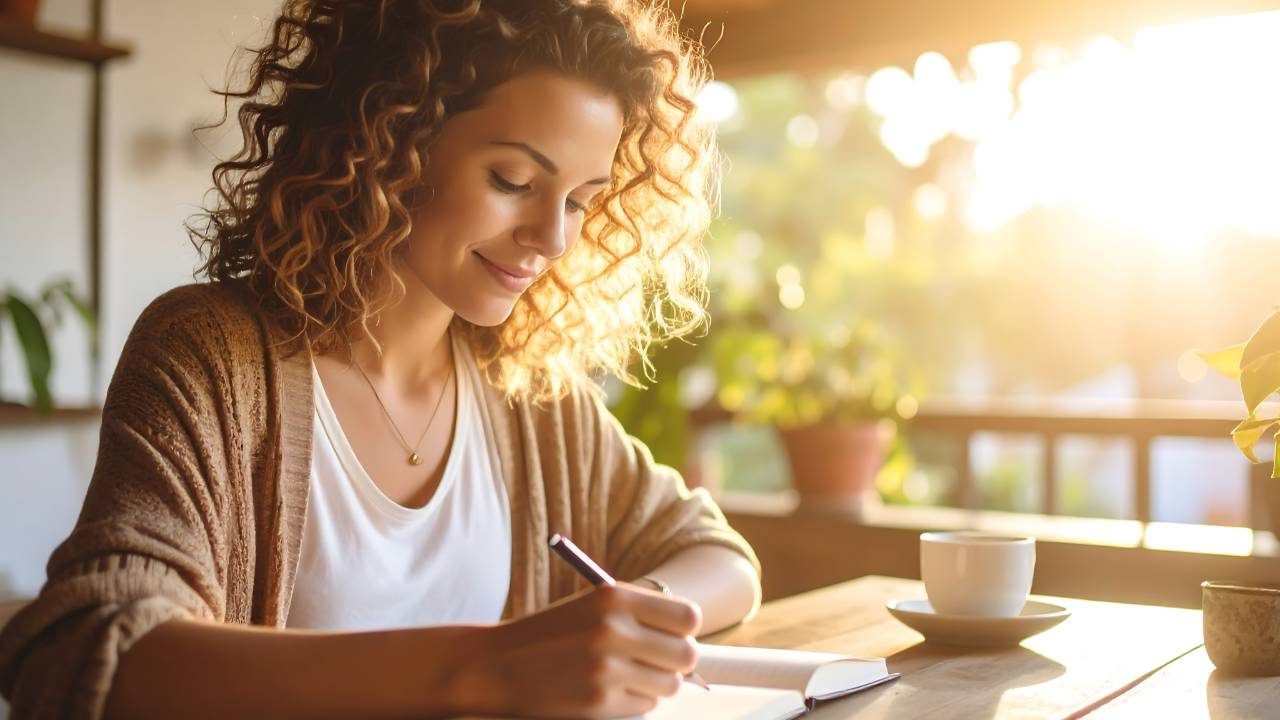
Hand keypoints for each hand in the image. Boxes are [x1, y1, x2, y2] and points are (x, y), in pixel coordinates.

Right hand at [452, 583, 701, 718]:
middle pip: (686, 654)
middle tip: (657, 661)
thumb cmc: (551, 634)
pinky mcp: (600, 702)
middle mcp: (614, 629)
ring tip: (626, 675)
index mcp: (614, 597)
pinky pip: (645, 706)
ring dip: (655, 684)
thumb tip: (689, 637)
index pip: (688, 617)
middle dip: (677, 662)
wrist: (496, 665)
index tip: (672, 635)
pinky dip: (633, 701)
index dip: (684, 630)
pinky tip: (606, 690)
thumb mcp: (592, 606)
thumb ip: (639, 615)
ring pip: (669, 685)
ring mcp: (607, 669)